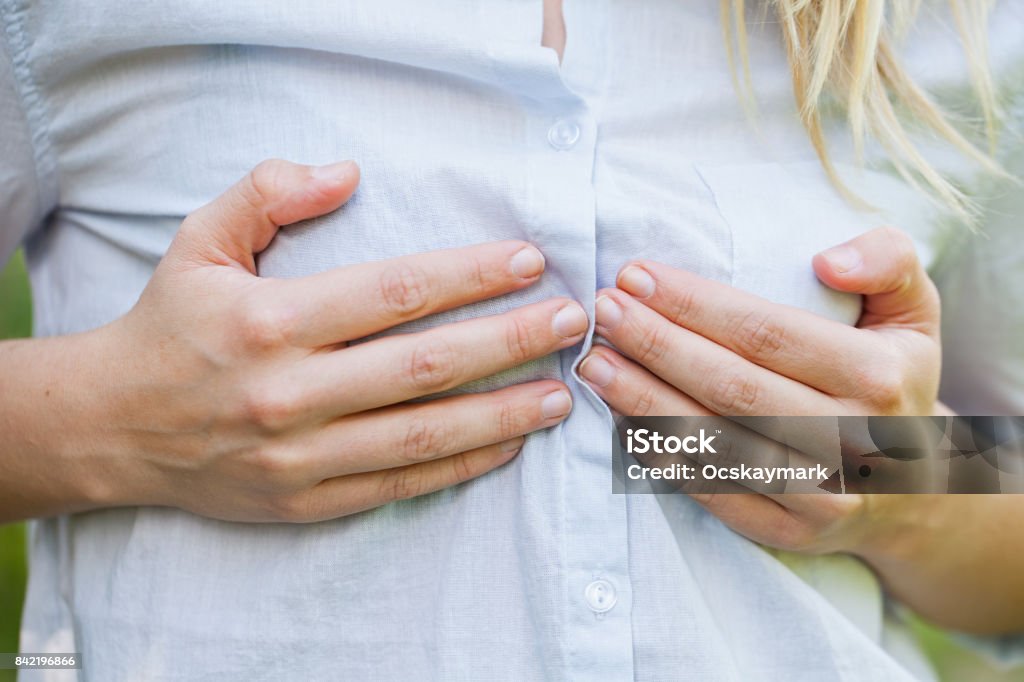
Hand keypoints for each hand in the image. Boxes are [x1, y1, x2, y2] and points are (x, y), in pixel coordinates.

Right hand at [10, 160, 587, 522]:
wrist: (111, 426)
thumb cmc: (169, 326)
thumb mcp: (199, 243)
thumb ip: (266, 194)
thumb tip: (345, 172)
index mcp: (269, 321)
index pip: (395, 292)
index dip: (470, 275)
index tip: (528, 262)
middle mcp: (289, 392)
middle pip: (426, 365)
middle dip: (510, 341)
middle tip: (570, 322)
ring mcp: (299, 456)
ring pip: (424, 433)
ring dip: (502, 412)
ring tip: (559, 392)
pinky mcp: (305, 501)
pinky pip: (400, 484)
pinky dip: (460, 466)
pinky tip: (507, 444)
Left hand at [578, 226, 940, 554]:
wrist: (915, 488)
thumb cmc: (892, 378)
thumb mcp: (912, 312)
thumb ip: (889, 262)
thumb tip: (827, 261)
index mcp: (878, 377)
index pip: (768, 333)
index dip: (694, 304)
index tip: (635, 275)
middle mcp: (852, 440)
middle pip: (732, 387)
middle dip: (657, 344)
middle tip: (603, 310)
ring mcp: (820, 493)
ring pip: (715, 444)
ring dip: (644, 402)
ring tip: (595, 363)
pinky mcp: (788, 530)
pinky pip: (711, 491)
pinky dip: (660, 455)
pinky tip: (619, 418)